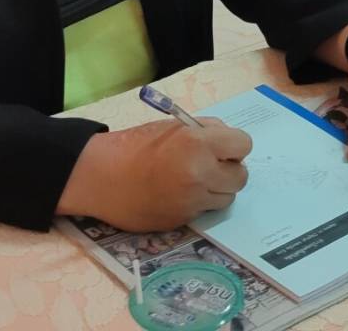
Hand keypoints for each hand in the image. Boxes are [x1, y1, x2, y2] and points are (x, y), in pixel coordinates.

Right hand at [56, 119, 251, 230]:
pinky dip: (199, 202)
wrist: (103, 177)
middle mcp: (201, 174)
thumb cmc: (136, 146)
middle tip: (211, 165)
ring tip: (194, 180)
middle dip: (229, 169)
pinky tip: (179, 193)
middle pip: (241, 176)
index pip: (244, 145)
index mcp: (198, 143)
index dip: (234, 146)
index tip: (223, 147)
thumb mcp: (175, 127)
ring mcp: (193, 200)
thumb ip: (207, 131)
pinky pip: (206, 210)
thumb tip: (230, 142)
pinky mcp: (184, 220)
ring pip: (227, 197)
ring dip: (217, 189)